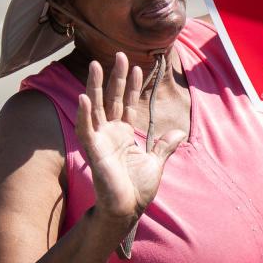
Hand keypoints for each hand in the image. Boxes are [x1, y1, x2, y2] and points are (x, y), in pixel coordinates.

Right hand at [76, 53, 185, 220]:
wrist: (128, 208)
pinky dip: (84, 114)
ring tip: (94, 65)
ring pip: (95, 107)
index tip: (135, 66)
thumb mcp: (156, 162)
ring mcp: (100, 140)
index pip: (126, 102)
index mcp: (124, 134)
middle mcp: (110, 133)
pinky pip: (86, 129)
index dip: (130, 85)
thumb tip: (179, 133)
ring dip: (93, 86)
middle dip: (114, 77)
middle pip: (110, 98)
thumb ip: (165, 146)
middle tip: (118, 54)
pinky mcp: (93, 151)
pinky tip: (83, 98)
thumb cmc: (138, 189)